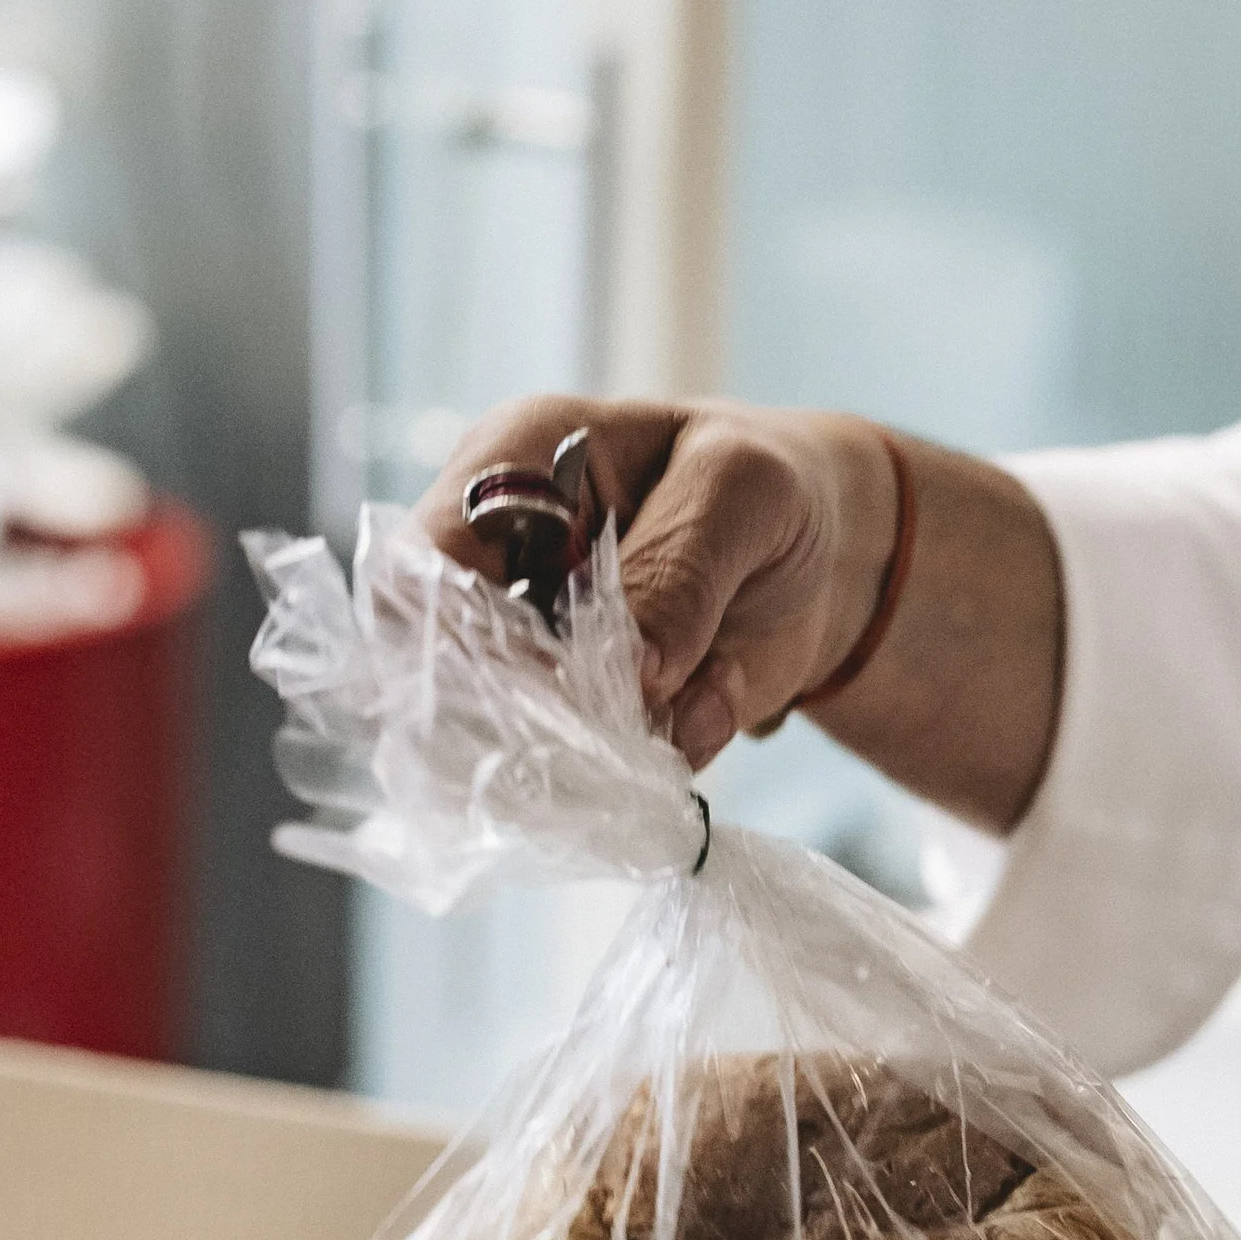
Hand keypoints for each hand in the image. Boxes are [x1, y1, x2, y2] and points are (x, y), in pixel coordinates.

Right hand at [417, 397, 899, 773]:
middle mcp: (498, 565)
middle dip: (543, 709)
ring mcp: (535, 651)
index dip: (452, 638)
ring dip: (621, 737)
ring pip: (514, 739)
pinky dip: (668, 751)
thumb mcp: (742, 490)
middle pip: (440, 671)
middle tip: (645, 708)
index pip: (416, 566)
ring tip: (713, 685)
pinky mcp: (583, 715)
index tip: (555, 679)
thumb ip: (680, 566)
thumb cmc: (765, 481)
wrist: (824, 549)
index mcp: (509, 470)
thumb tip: (632, 669)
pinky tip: (723, 696)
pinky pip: (595, 769)